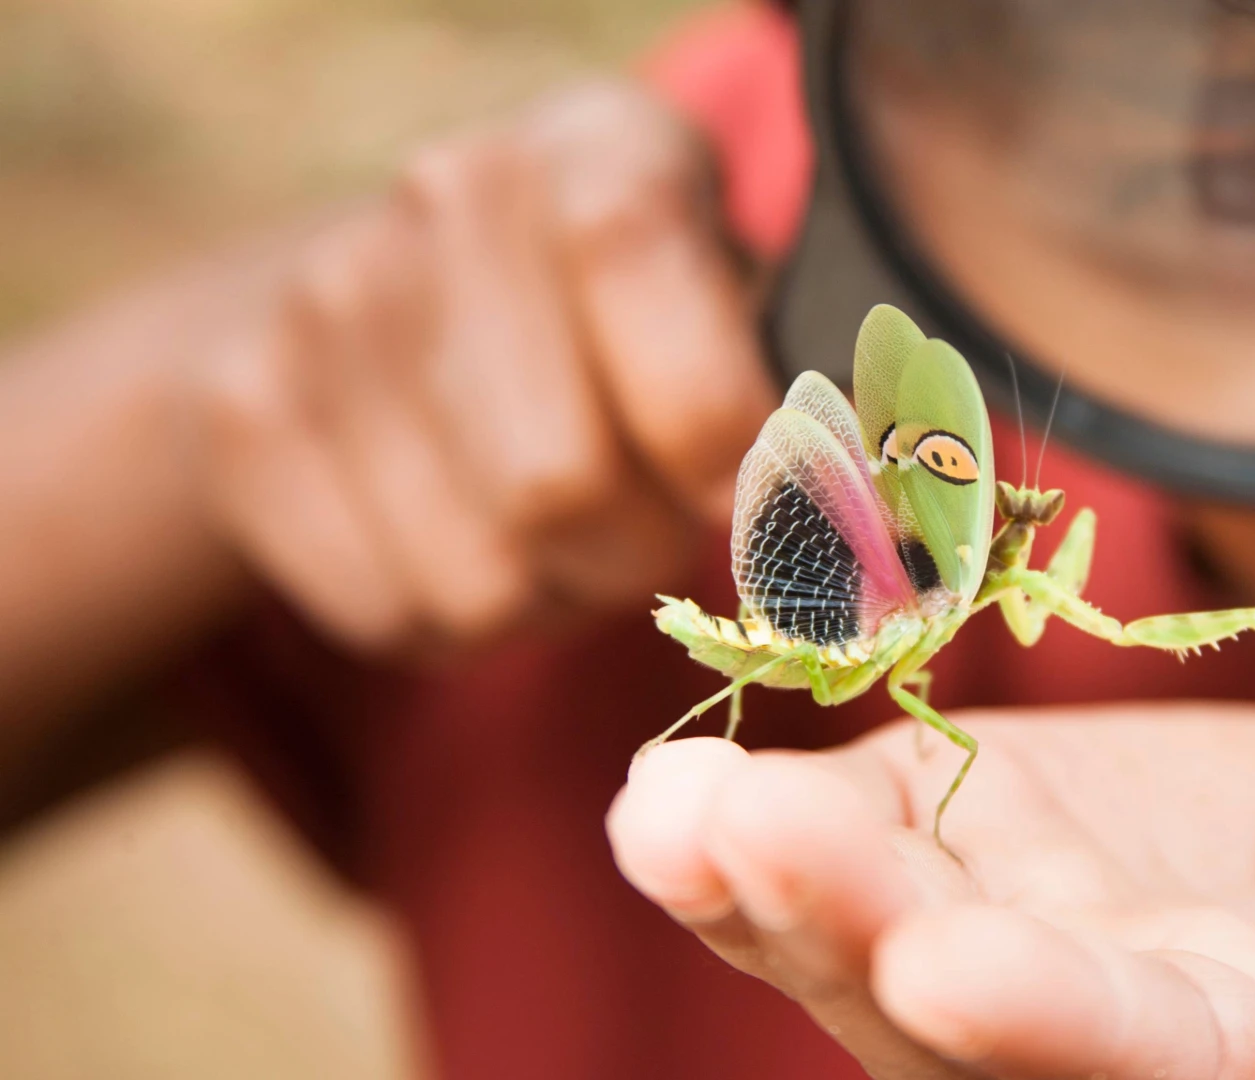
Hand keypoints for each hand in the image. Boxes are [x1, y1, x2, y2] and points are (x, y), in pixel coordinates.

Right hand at [182, 80, 774, 653]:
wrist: (391, 297)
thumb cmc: (627, 327)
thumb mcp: (733, 309)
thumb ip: (797, 404)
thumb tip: (843, 539)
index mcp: (600, 153)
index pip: (648, 292)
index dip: (711, 435)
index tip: (742, 493)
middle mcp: (450, 201)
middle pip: (558, 487)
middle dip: (632, 555)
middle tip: (644, 526)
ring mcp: (324, 304)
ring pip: (477, 581)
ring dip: (546, 597)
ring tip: (553, 529)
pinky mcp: (241, 413)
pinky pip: (388, 615)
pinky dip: (449, 621)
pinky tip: (459, 534)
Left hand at [607, 705, 1254, 1079]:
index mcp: (1248, 1064)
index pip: (1139, 1063)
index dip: (1048, 1021)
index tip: (948, 969)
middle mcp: (1084, 1039)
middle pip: (951, 1022)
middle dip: (856, 936)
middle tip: (758, 848)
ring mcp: (983, 950)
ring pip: (852, 951)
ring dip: (762, 892)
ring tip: (679, 822)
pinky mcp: (928, 854)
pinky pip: (814, 868)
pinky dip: (732, 852)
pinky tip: (670, 809)